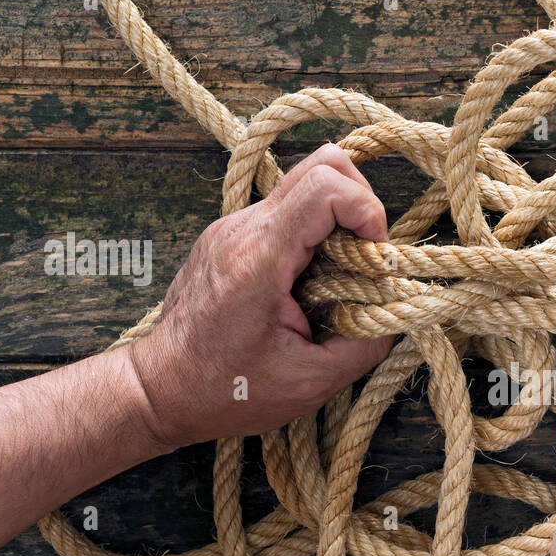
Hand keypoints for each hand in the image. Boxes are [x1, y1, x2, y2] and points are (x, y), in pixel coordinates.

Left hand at [127, 143, 394, 449]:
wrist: (160, 389)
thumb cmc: (226, 390)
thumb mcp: (311, 383)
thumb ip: (364, 344)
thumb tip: (396, 313)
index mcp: (259, 257)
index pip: (327, 186)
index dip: (368, 212)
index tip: (375, 258)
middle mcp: (243, 228)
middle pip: (322, 164)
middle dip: (361, 206)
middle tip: (366, 258)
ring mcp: (233, 227)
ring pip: (306, 185)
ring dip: (338, 224)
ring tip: (339, 278)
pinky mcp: (231, 236)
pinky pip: (287, 213)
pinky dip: (315, 238)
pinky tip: (311, 285)